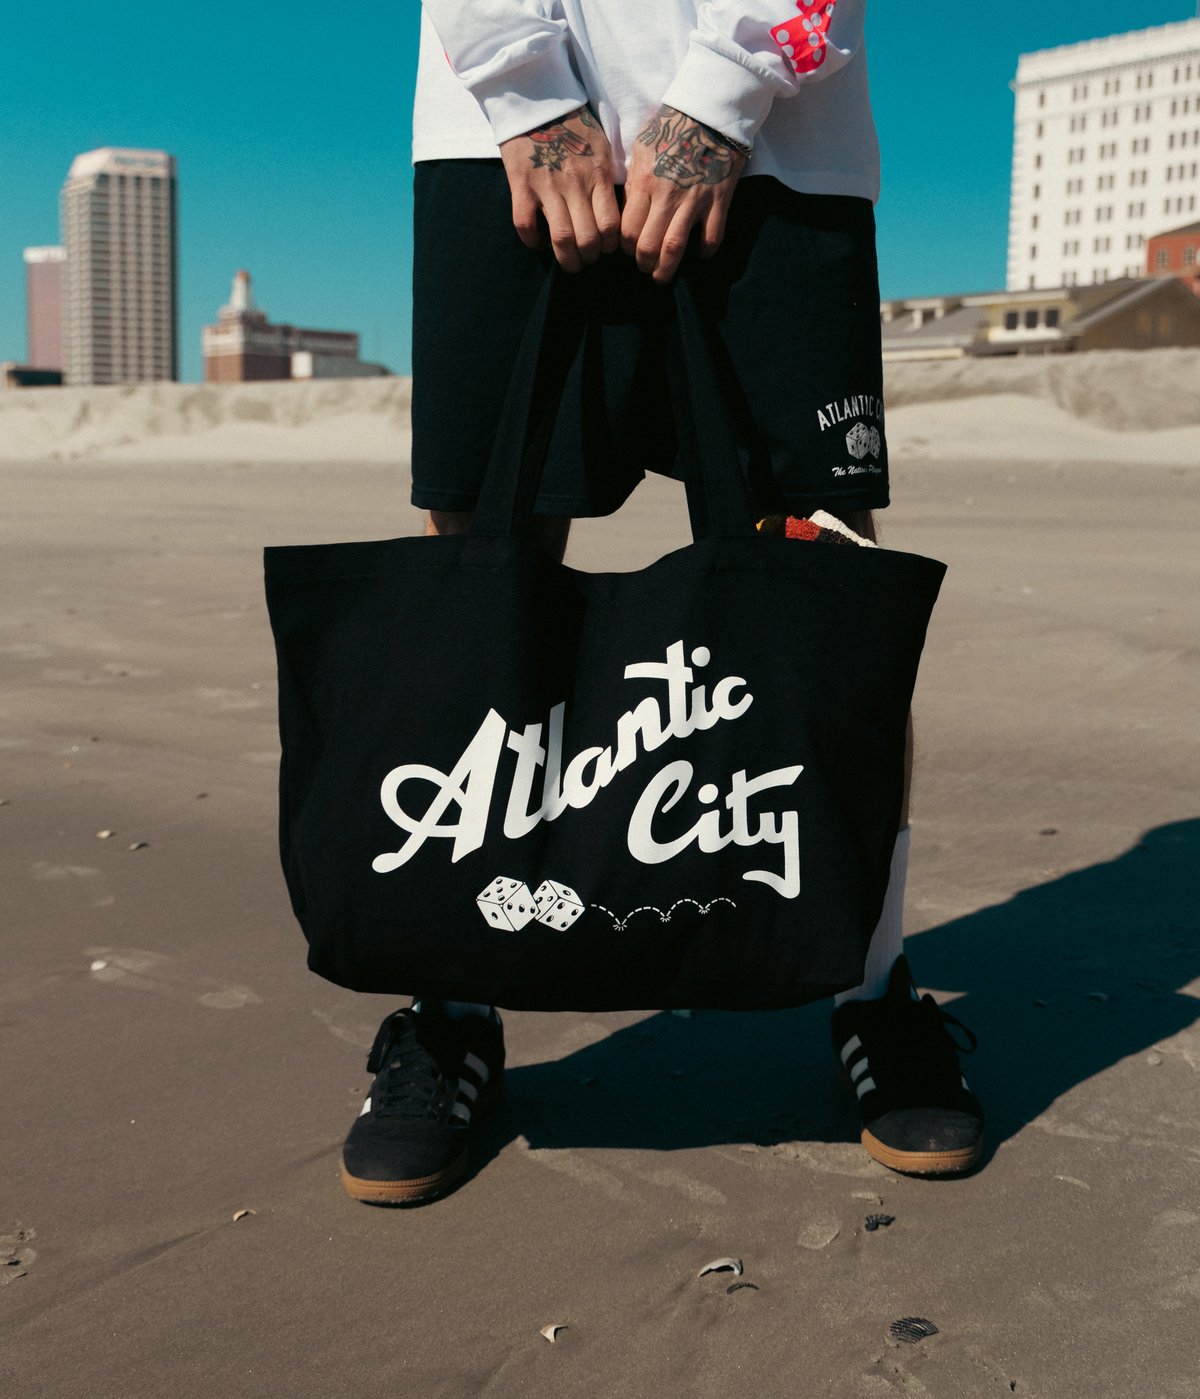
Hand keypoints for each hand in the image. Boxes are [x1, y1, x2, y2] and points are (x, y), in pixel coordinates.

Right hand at [499, 106, 620, 272]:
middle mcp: (574, 184)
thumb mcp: (601, 146)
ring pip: (561, 239)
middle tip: (589, 260)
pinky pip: (525, 226)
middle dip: (591, 258)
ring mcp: (546, 186)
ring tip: (570, 263)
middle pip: (588, 238)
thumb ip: (608, 178)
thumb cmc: (573, 125)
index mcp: (597, 174)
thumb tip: (618, 210)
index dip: (611, 245)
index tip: (607, 247)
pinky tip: (540, 243)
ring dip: (568, 259)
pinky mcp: (521, 185)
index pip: (611, 224)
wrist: (537, 100)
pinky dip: (533, 242)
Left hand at [621, 106, 747, 283]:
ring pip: (675, 248)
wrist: (709, 109)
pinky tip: (700, 255)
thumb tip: (626, 210)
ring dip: (667, 269)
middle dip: (643, 264)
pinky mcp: (719, 200)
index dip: (625, 248)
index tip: (628, 250)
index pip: (627, 231)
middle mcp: (667, 195)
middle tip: (644, 268)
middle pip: (648, 246)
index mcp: (644, 182)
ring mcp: (695, 199)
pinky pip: (712, 237)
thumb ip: (632, 182)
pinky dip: (705, 252)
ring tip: (663, 276)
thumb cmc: (671, 127)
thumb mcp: (641, 149)